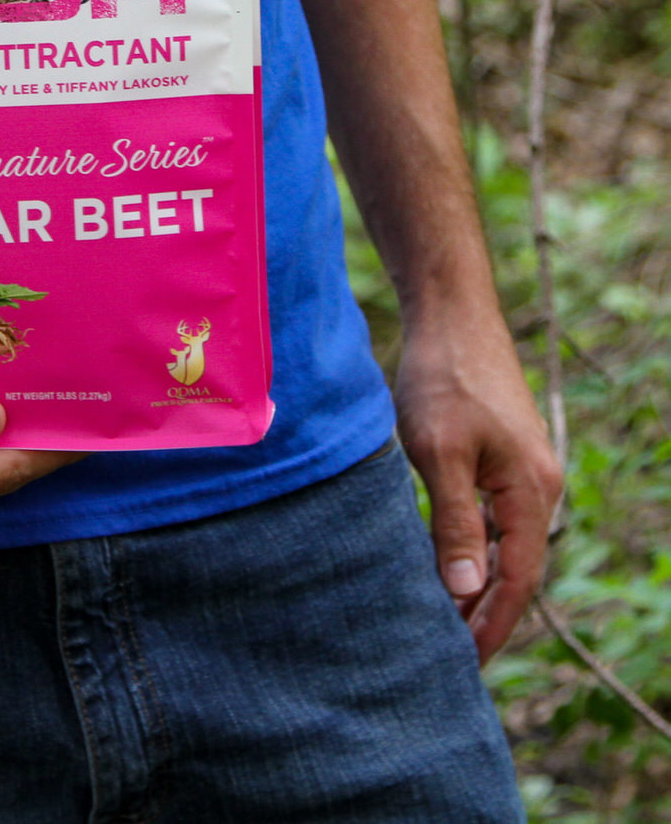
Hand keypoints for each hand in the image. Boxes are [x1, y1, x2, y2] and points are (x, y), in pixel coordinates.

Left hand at [393, 314, 561, 662]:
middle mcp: (536, 484)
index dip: (491, 623)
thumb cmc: (443, 377)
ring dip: (476, 580)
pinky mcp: (498, 451)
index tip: (464, 663)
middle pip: (516, 567)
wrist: (450, 313)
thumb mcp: (439, 451)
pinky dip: (471, 545)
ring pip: (503, 542)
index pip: (517, 579)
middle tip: (447, 655)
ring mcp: (519, 467)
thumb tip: (468, 588)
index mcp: (530, 491)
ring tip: (441, 619)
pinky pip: (491, 515)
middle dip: (485, 612)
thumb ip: (455, 519)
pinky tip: (443, 558)